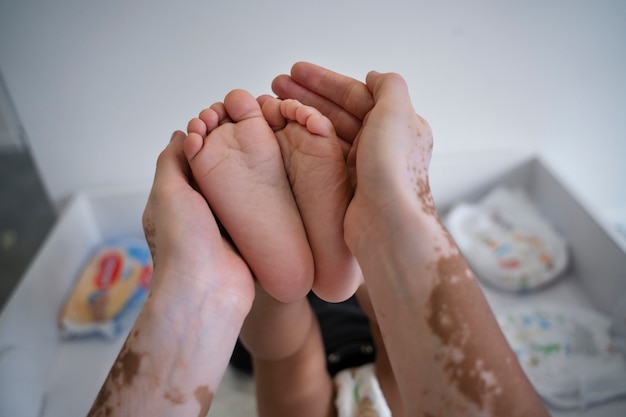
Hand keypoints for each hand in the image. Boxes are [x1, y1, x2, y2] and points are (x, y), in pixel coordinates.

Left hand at [142, 131, 254, 317]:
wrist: (207, 290)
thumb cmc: (181, 243)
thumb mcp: (167, 192)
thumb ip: (170, 161)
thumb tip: (180, 135)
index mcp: (175, 200)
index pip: (190, 160)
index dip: (204, 139)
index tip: (222, 120)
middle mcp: (198, 212)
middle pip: (216, 173)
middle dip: (230, 154)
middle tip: (250, 130)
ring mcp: (223, 226)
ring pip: (238, 191)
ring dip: (249, 175)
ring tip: (267, 148)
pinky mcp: (245, 238)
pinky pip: (255, 212)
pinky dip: (263, 198)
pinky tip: (277, 178)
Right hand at [273, 64, 433, 253]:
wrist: (386, 223)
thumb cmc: (394, 170)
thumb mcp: (397, 113)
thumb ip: (388, 86)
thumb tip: (374, 77)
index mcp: (397, 125)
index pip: (356, 95)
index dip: (325, 81)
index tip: (296, 72)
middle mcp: (381, 144)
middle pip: (339, 112)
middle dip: (307, 95)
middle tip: (277, 85)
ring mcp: (363, 166)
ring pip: (328, 132)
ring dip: (303, 114)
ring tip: (274, 104)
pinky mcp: (347, 186)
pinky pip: (322, 155)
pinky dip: (305, 140)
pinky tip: (286, 132)